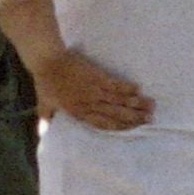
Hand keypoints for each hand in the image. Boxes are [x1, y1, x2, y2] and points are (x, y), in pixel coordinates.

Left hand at [27, 45, 151, 132]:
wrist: (47, 60)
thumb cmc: (44, 82)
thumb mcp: (43, 104)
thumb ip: (45, 120)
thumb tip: (41, 134)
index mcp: (78, 113)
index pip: (103, 124)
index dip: (120, 127)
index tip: (134, 129)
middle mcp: (90, 104)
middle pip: (116, 114)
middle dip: (135, 118)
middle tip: (151, 120)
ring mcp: (94, 90)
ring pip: (119, 100)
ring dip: (136, 104)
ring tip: (151, 106)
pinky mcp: (97, 76)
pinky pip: (115, 84)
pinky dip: (126, 87)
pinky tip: (138, 89)